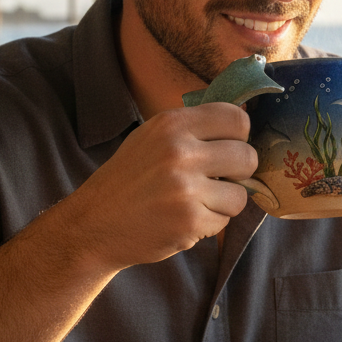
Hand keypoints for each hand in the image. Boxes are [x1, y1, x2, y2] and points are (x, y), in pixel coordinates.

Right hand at [74, 103, 256, 268]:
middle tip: (218, 180)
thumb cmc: (129, 180)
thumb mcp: (152, 138)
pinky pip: (225, 220)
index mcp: (172, 125)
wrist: (94, 224)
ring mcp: (185, 188)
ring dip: (224, 202)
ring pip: (241, 194)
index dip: (239, 136)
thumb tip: (243, 123)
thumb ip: (193, 129)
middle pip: (247, 157)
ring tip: (197, 202)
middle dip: (238, 172)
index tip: (228, 147)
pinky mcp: (189, 221)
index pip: (237, 118)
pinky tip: (184, 219)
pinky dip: (209, 223)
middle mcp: (179, 152)